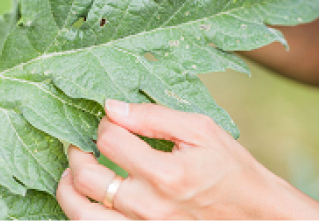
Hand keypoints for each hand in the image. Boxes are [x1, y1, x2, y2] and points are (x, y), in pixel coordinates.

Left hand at [56, 100, 318, 219]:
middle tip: (80, 143)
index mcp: (166, 173)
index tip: (111, 119)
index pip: (110, 140)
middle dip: (76, 152)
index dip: (105, 123)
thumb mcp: (200, 131)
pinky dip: (81, 212)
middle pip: (85, 177)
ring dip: (67, 188)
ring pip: (78, 212)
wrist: (251, 212)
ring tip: (74, 172)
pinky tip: (88, 198)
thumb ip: (155, 117)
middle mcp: (148, 206)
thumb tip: (112, 107)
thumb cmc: (228, 167)